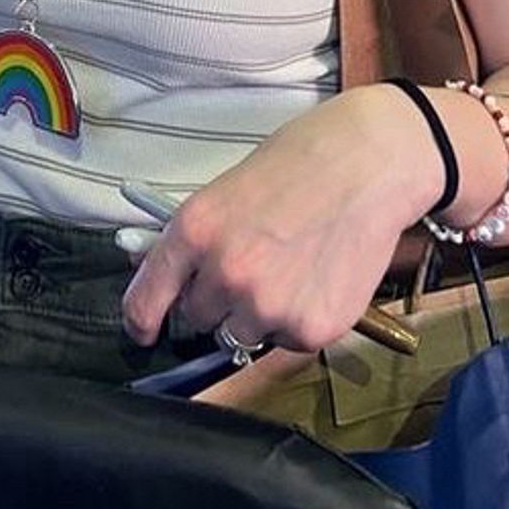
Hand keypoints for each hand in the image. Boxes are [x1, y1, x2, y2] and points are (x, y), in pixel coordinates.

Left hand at [121, 87, 441, 352]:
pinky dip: (299, 320)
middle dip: (216, 303)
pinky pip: (289, 342)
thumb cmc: (297, 166)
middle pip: (198, 321)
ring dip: (258, 315)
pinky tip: (317, 279)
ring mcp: (268, 306)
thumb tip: (168, 275)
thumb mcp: (227, 191)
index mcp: (194, 232)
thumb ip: (197, 240)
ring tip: (290, 270)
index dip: (142, 320)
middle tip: (250, 270)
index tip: (142, 331)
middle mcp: (225, 274)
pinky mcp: (311, 329)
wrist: (367, 166)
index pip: (147, 298)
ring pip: (243, 335)